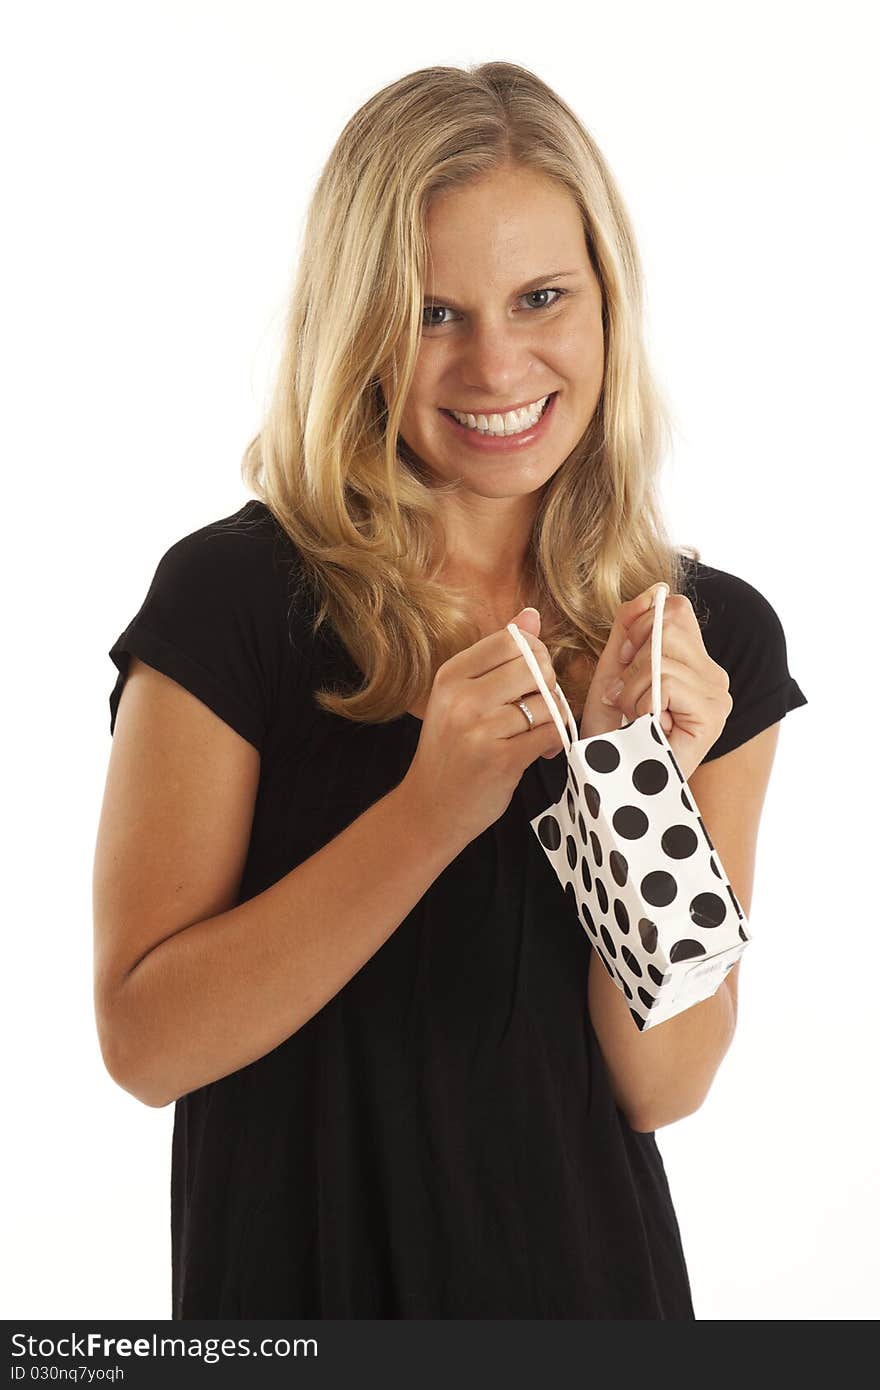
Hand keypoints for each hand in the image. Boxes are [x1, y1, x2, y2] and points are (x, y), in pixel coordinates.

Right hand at [400, 608, 565, 849]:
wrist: (431, 808)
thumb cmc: (452, 750)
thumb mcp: (462, 697)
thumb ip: (497, 656)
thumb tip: (531, 615)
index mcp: (450, 676)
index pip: (510, 640)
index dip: (534, 654)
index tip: (532, 677)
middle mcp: (461, 698)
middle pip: (534, 667)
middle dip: (548, 685)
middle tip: (540, 706)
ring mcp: (479, 729)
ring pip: (547, 701)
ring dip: (553, 718)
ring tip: (539, 734)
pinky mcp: (501, 759)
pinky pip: (551, 732)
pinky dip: (555, 741)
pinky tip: (543, 751)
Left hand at [578, 583, 732, 781]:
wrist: (610, 780)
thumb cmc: (611, 729)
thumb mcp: (614, 667)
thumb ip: (630, 626)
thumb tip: (656, 590)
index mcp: (695, 660)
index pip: (673, 609)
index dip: (639, 629)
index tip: (624, 665)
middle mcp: (714, 675)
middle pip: (668, 625)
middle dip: (632, 660)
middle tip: (626, 696)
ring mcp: (718, 696)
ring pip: (662, 655)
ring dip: (631, 688)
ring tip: (633, 716)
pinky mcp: (713, 715)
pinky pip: (665, 681)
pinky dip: (640, 701)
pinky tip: (643, 726)